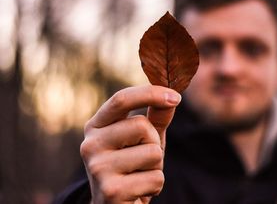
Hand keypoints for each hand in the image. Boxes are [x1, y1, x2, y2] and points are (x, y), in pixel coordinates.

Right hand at [80, 85, 180, 203]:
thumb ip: (156, 118)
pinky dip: (155, 186)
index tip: (176, 97)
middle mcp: (90, 145)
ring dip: (156, 167)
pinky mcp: (111, 191)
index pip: (121, 99)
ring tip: (139, 176)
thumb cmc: (133, 168)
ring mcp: (97, 169)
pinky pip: (155, 178)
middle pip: (141, 126)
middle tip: (142, 160)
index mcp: (96, 126)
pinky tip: (139, 192)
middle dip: (154, 143)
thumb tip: (173, 96)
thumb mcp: (144, 139)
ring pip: (152, 153)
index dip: (151, 94)